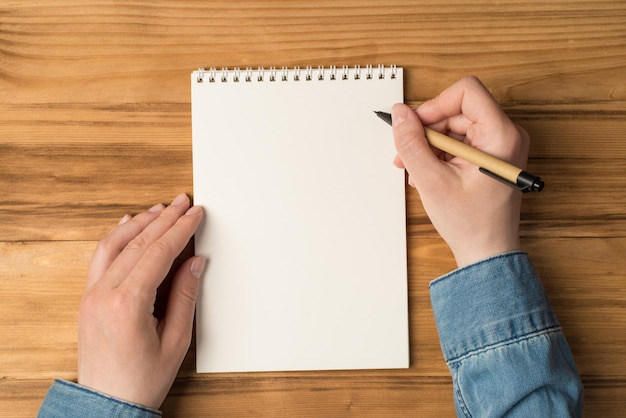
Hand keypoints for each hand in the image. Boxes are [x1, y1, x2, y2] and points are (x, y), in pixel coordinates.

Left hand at [77, 193, 205, 408]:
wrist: (109, 403)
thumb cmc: (142, 379)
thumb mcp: (176, 340)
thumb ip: (185, 296)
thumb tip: (195, 262)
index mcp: (127, 305)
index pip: (159, 253)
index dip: (181, 229)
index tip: (195, 214)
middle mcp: (104, 294)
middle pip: (138, 243)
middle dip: (164, 218)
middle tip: (182, 201)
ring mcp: (92, 295)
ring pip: (115, 244)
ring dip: (140, 223)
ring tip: (160, 208)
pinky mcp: (88, 298)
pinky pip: (100, 257)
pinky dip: (117, 237)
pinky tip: (129, 224)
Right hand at [392, 76, 528, 266]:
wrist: (486, 251)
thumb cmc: (471, 223)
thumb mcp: (431, 180)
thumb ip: (412, 143)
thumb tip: (400, 114)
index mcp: (501, 135)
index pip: (466, 91)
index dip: (435, 105)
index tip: (416, 127)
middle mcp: (505, 135)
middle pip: (456, 110)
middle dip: (427, 131)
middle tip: (407, 155)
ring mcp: (498, 146)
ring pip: (453, 126)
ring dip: (429, 145)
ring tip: (415, 170)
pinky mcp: (489, 156)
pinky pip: (458, 141)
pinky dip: (438, 154)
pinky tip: (427, 174)